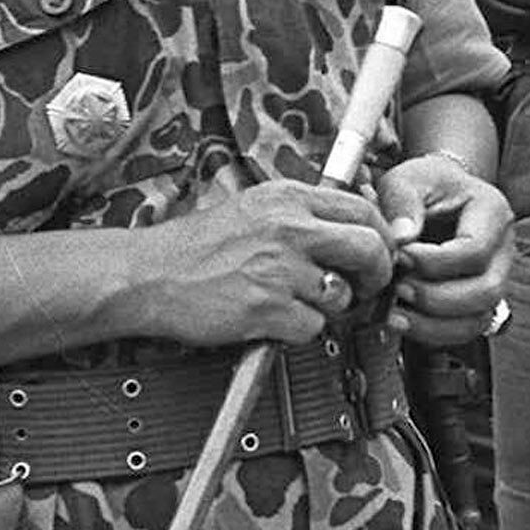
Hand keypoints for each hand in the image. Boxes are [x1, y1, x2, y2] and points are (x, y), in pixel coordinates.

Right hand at [127, 182, 396, 347]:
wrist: (148, 275)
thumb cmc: (196, 247)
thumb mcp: (253, 207)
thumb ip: (300, 214)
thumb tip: (348, 227)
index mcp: (287, 198)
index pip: (363, 208)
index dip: (381, 235)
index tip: (378, 252)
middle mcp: (289, 228)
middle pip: (370, 248)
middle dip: (377, 274)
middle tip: (365, 287)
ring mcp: (279, 269)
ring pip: (342, 294)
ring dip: (329, 307)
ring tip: (298, 302)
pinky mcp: (266, 308)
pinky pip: (312, 328)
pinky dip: (299, 331)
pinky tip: (274, 319)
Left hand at [375, 155, 515, 345]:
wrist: (433, 194)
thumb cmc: (423, 185)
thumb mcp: (407, 179)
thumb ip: (401, 202)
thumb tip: (401, 238)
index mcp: (493, 212)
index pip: (475, 250)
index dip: (435, 262)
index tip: (400, 257)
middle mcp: (503, 249)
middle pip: (488, 290)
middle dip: (437, 298)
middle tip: (398, 289)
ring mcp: (495, 278)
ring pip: (479, 317)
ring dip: (433, 323)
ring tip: (394, 312)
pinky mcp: (477, 300)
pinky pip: (465, 330)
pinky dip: (433, 332)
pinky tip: (403, 321)